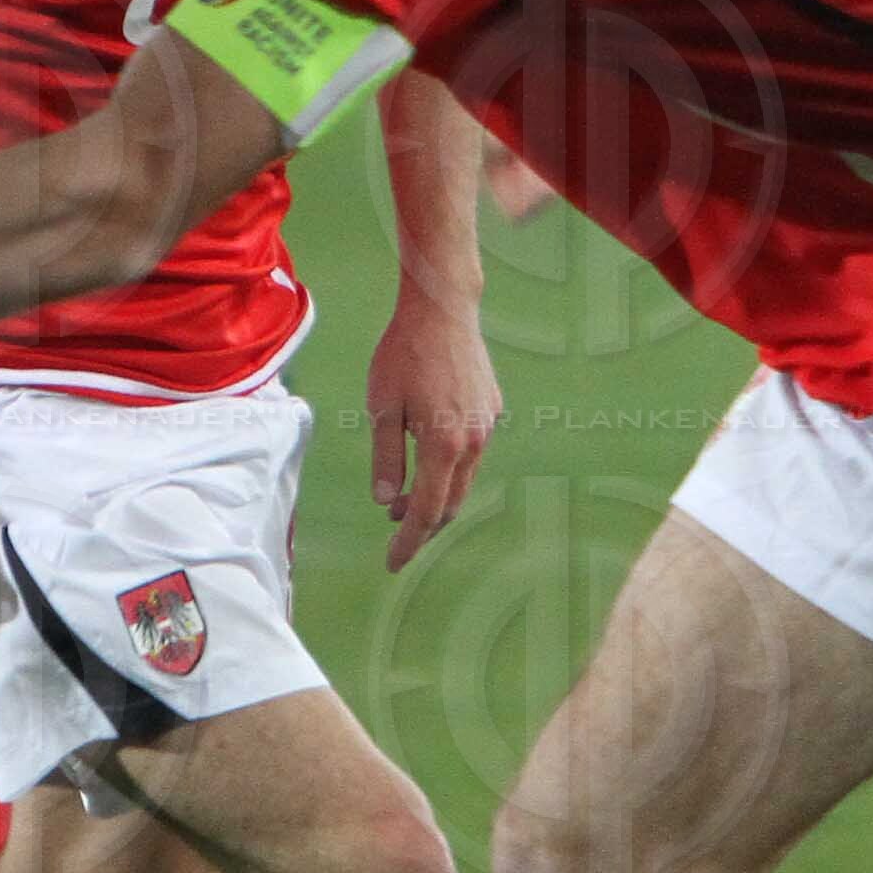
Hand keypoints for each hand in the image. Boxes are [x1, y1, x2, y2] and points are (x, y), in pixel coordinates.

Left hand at [366, 294, 499, 571]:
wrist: (443, 310)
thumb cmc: (404, 354)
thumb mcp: (381, 408)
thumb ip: (385, 457)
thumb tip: (385, 500)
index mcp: (444, 445)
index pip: (426, 511)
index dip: (408, 542)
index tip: (392, 562)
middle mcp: (473, 442)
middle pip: (449, 502)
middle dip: (422, 524)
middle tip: (393, 531)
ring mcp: (487, 426)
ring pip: (462, 479)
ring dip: (435, 495)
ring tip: (402, 499)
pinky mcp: (491, 410)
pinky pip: (470, 453)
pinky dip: (448, 469)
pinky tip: (427, 459)